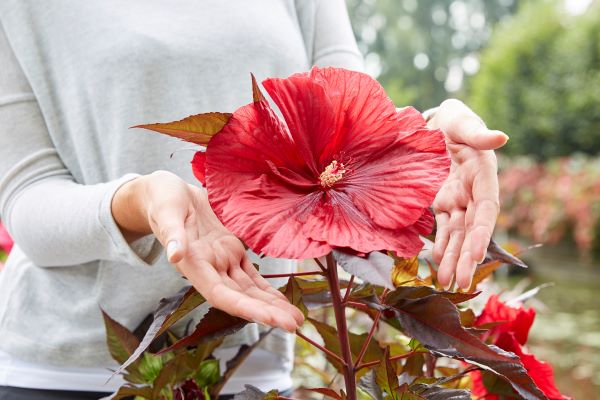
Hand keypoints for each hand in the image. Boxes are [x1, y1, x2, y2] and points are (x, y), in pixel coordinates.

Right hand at [112, 171, 303, 331]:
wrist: (168, 193)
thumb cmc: (163, 201)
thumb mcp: (166, 212)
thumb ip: (172, 234)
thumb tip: (174, 255)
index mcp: (194, 265)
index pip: (220, 294)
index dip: (244, 308)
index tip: (268, 319)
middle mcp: (210, 269)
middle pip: (241, 297)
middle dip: (267, 312)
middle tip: (294, 324)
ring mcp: (222, 261)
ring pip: (250, 289)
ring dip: (272, 305)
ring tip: (296, 318)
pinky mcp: (231, 250)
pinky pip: (251, 274)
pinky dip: (267, 288)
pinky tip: (282, 300)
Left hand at [427, 99, 507, 289]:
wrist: (434, 123)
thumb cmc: (453, 120)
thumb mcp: (462, 121)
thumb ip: (478, 132)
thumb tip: (502, 137)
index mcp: (484, 175)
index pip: (486, 209)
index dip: (482, 233)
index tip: (476, 255)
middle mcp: (473, 192)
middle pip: (472, 230)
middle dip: (467, 257)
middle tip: (460, 283)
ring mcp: (458, 200)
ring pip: (458, 234)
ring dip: (454, 258)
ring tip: (447, 283)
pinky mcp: (442, 202)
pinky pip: (443, 227)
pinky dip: (441, 245)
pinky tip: (437, 263)